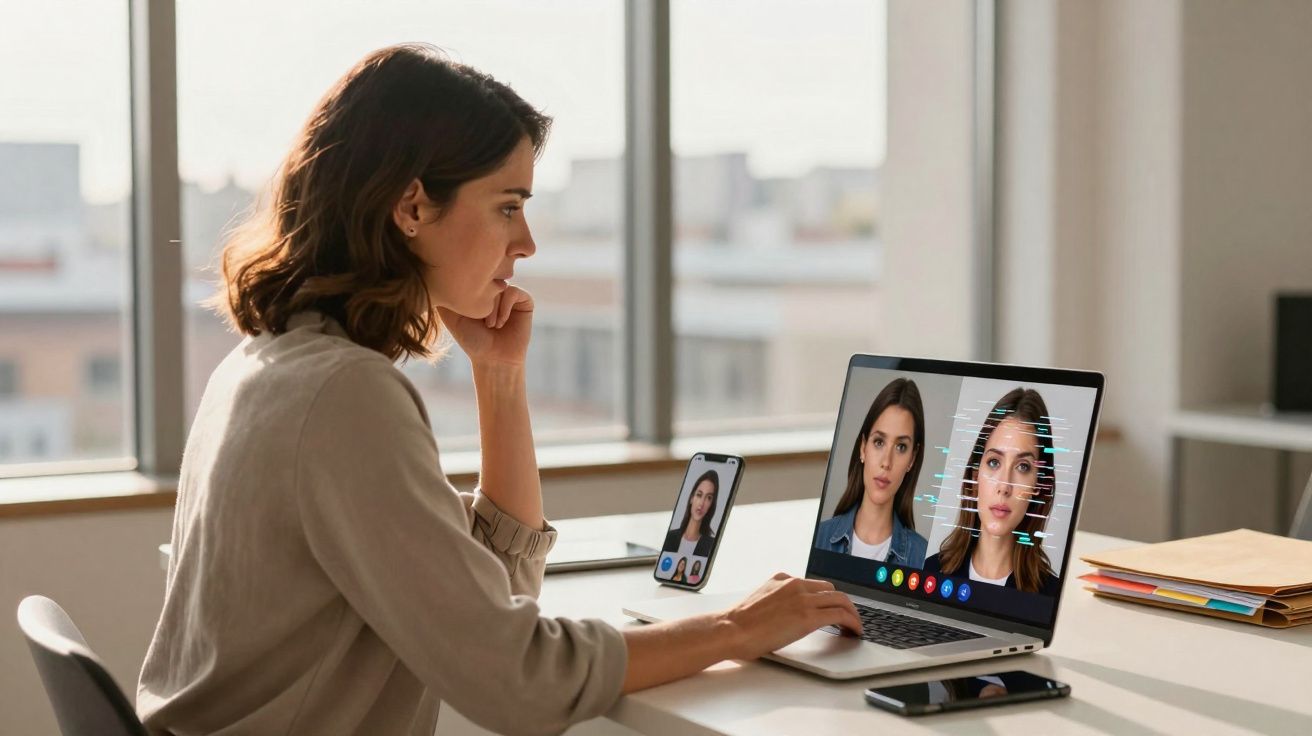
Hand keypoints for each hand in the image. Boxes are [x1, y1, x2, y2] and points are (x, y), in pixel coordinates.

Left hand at [437, 286, 533, 367]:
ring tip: (491, 326)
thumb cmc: (472, 340)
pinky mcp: (524, 300)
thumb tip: (433, 275)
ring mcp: (509, 293)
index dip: (467, 294)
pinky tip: (501, 323)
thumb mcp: (452, 316)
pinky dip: (505, 307)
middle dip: (481, 302)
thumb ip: (445, 296)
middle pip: (486, 280)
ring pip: (499, 287)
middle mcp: (495, 289)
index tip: (466, 315)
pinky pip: (513, 292)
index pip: (471, 277)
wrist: (494, 359)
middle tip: (480, 322)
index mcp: (479, 290)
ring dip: (493, 308)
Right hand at [721, 573, 861, 659]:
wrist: (732, 629)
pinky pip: (840, 615)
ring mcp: (803, 599)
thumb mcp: (760, 599)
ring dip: (852, 613)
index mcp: (783, 579)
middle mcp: (796, 584)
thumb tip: (787, 612)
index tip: (832, 607)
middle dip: (843, 604)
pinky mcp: (808, 616)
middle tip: (848, 617)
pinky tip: (854, 631)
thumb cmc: (740, 622)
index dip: (827, 598)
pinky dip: (852, 622)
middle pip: (831, 590)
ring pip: (840, 600)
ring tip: (855, 626)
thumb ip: (777, 598)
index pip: (814, 584)